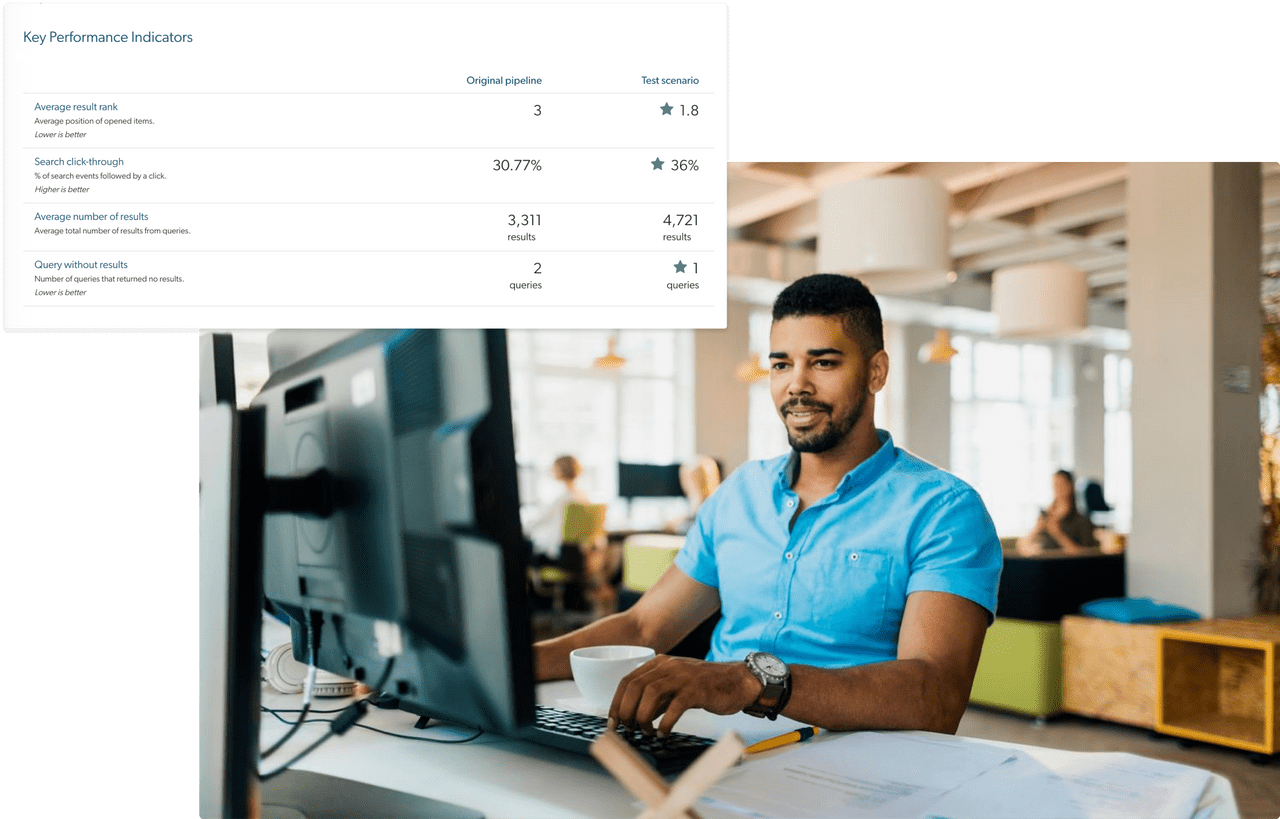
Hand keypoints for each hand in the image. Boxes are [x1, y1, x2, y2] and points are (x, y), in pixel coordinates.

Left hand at [608, 655, 760, 737]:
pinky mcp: (697, 690)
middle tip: (627, 729)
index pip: (628, 680)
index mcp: (659, 664)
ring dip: (643, 716)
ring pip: (651, 694)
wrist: (737, 682)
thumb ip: (656, 699)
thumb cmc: (705, 686)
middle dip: (626, 711)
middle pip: (635, 686)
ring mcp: (683, 677)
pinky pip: (675, 707)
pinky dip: (665, 723)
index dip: (616, 702)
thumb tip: (634, 717)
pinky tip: (664, 733)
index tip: (613, 722)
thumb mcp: (675, 687)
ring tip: (645, 731)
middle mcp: (668, 666)